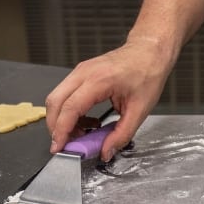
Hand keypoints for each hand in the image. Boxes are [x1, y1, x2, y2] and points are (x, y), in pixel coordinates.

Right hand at [45, 37, 173, 161]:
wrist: (149, 52)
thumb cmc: (147, 74)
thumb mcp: (140, 111)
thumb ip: (122, 134)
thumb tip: (106, 152)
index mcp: (99, 81)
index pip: (70, 108)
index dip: (61, 131)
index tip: (59, 147)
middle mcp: (84, 73)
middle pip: (55, 102)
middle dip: (55, 127)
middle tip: (66, 145)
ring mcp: (80, 71)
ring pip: (57, 98)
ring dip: (63, 120)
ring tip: (82, 134)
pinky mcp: (81, 74)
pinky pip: (66, 95)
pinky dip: (69, 112)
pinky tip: (87, 121)